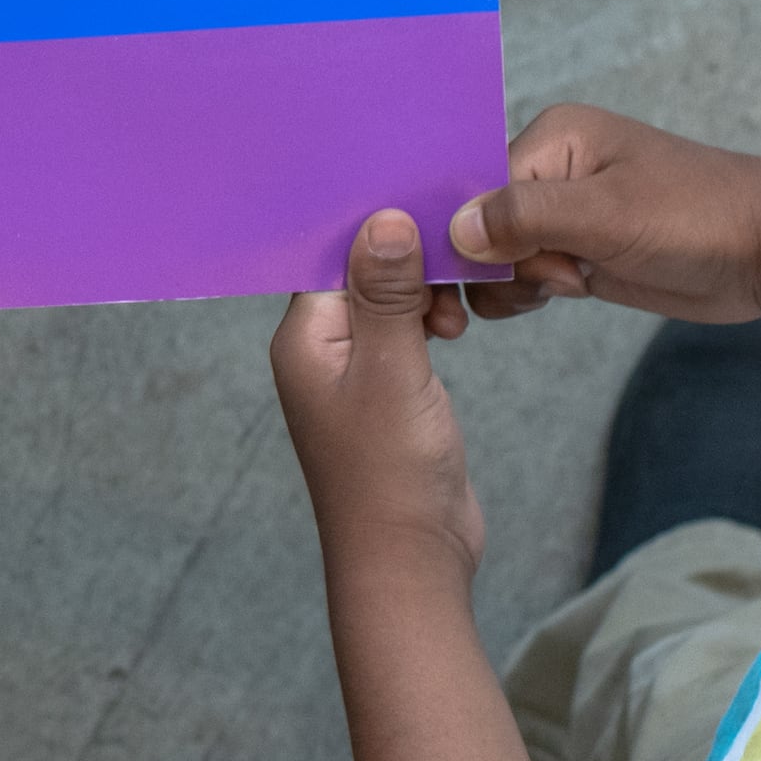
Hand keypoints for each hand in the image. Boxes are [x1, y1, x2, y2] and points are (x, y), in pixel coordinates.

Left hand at [270, 208, 488, 574]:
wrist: (410, 560)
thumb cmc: (390, 473)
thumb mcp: (393, 370)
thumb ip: (387, 295)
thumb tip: (382, 220)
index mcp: (302, 338)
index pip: (328, 256)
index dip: (372, 227)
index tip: (419, 200)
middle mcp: (319, 351)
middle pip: (358, 273)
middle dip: (405, 258)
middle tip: (454, 258)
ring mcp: (353, 374)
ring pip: (386, 302)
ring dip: (423, 292)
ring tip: (457, 312)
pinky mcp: (387, 395)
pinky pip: (403, 335)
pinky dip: (429, 322)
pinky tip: (457, 328)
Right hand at [445, 102, 760, 325]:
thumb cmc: (698, 216)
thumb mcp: (608, 213)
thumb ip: (527, 217)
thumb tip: (453, 230)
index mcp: (553, 139)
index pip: (475, 186)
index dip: (474, 233)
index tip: (489, 270)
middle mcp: (551, 172)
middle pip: (479, 224)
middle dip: (498, 262)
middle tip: (556, 278)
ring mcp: (566, 216)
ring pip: (497, 256)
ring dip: (517, 282)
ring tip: (570, 284)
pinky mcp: (580, 254)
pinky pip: (525, 274)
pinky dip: (528, 292)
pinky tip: (563, 294)